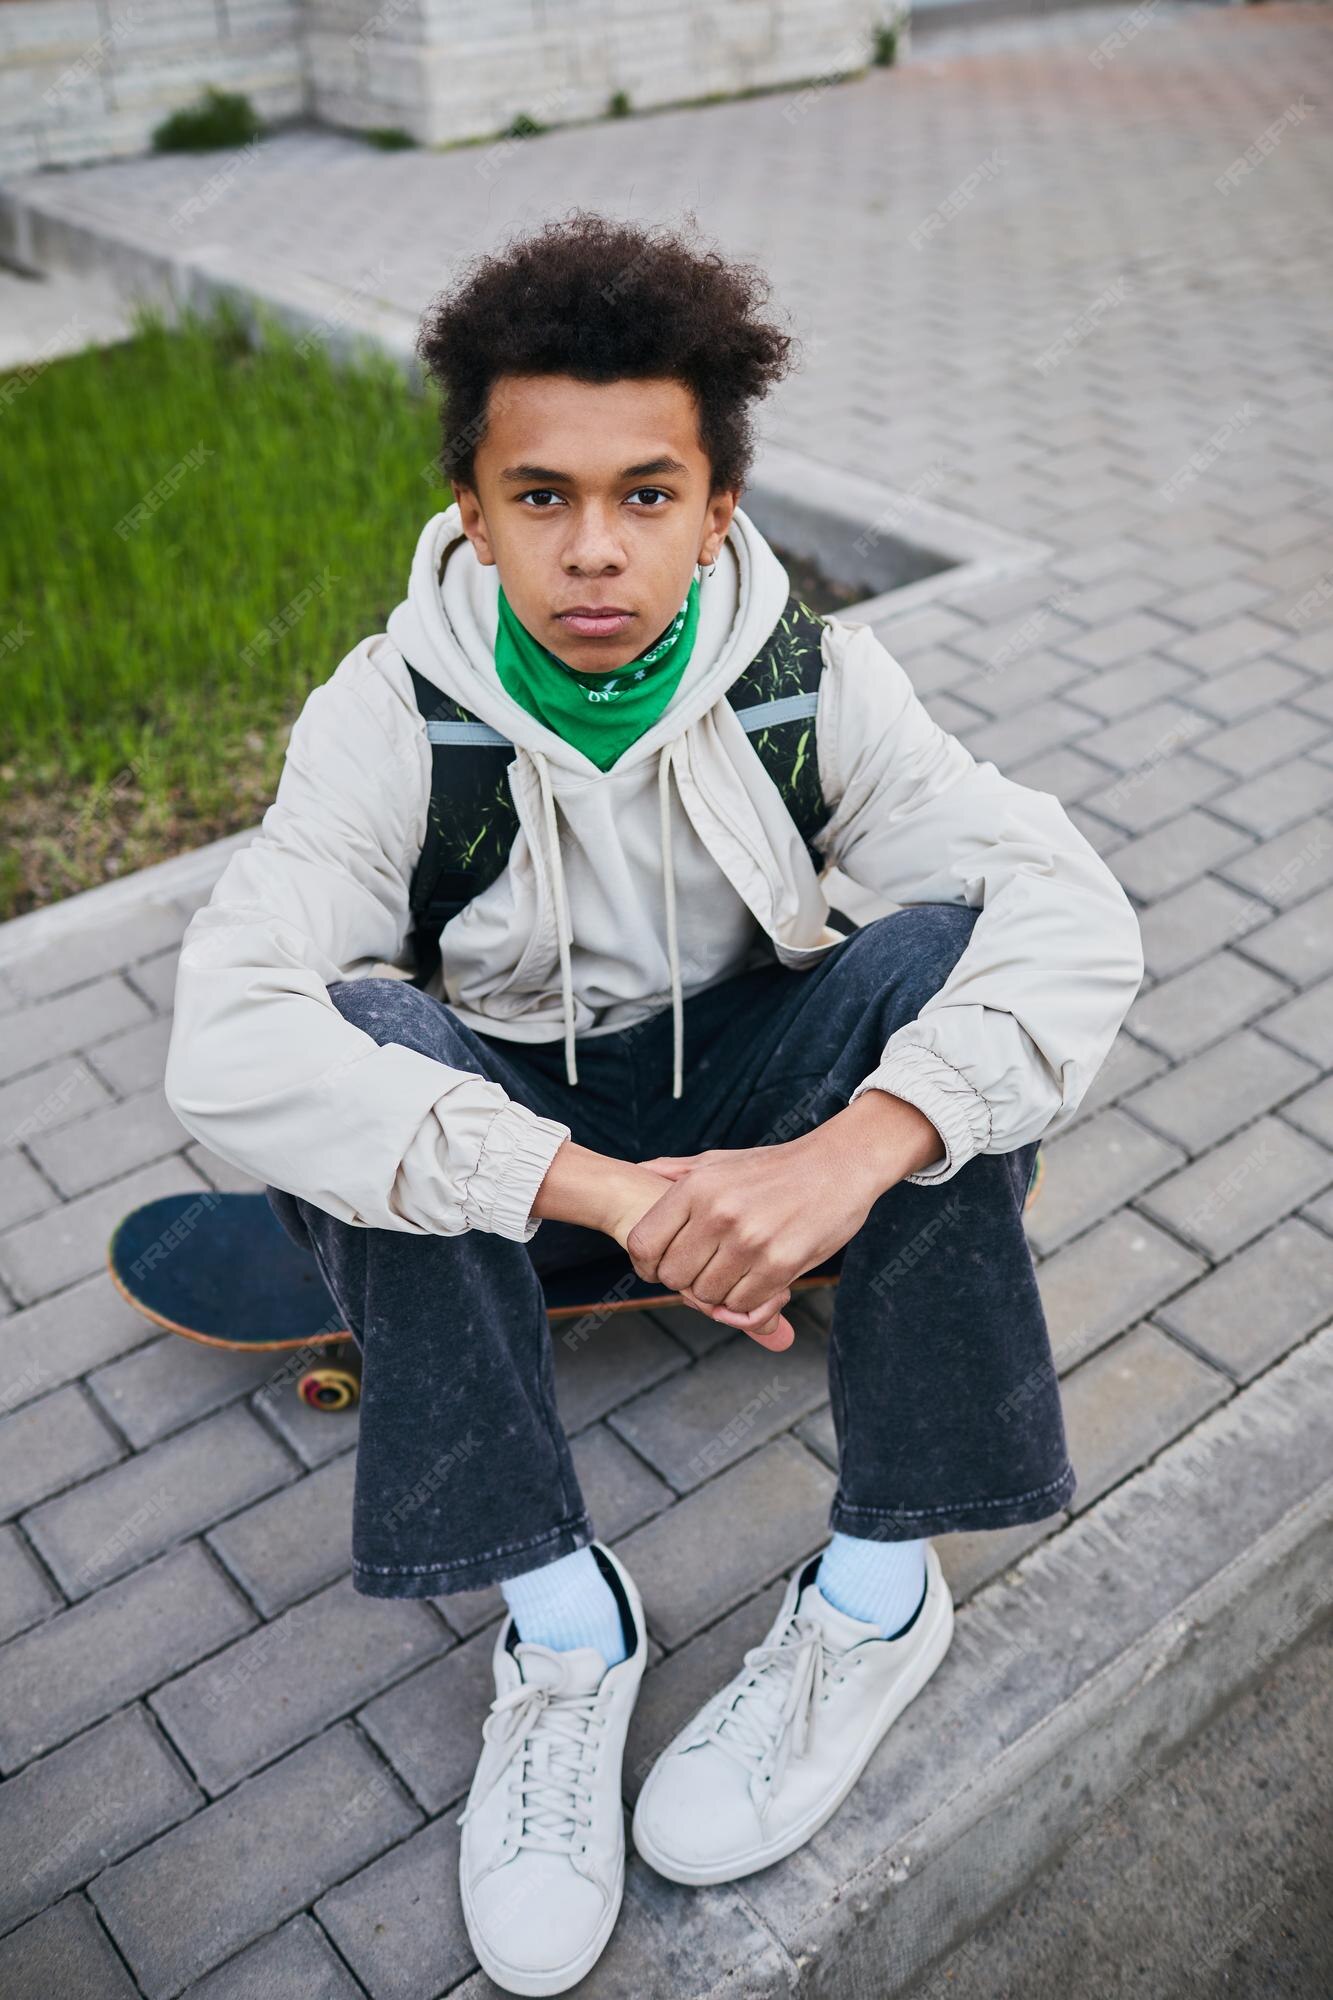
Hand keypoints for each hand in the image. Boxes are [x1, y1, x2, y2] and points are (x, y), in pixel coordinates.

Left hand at [606, 1167, 795, 1351]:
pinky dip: (746, 1301)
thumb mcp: (721, 1160)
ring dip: (718, 1293)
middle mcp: (718, 1213)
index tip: (660, 1267)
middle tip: (705, 1270)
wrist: (838, 1165)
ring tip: (734, 1272)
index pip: (643, 1243)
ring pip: (707, 1296)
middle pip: (673, 1276)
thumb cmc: (776, 1167)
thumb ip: (678, 1170)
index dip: (646, 1264)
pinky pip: (742, 1305)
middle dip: (685, 1281)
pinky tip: (756, 1279)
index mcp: (697, 1187)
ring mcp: (749, 1241)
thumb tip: (640, 1169)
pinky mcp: (780, 1264)